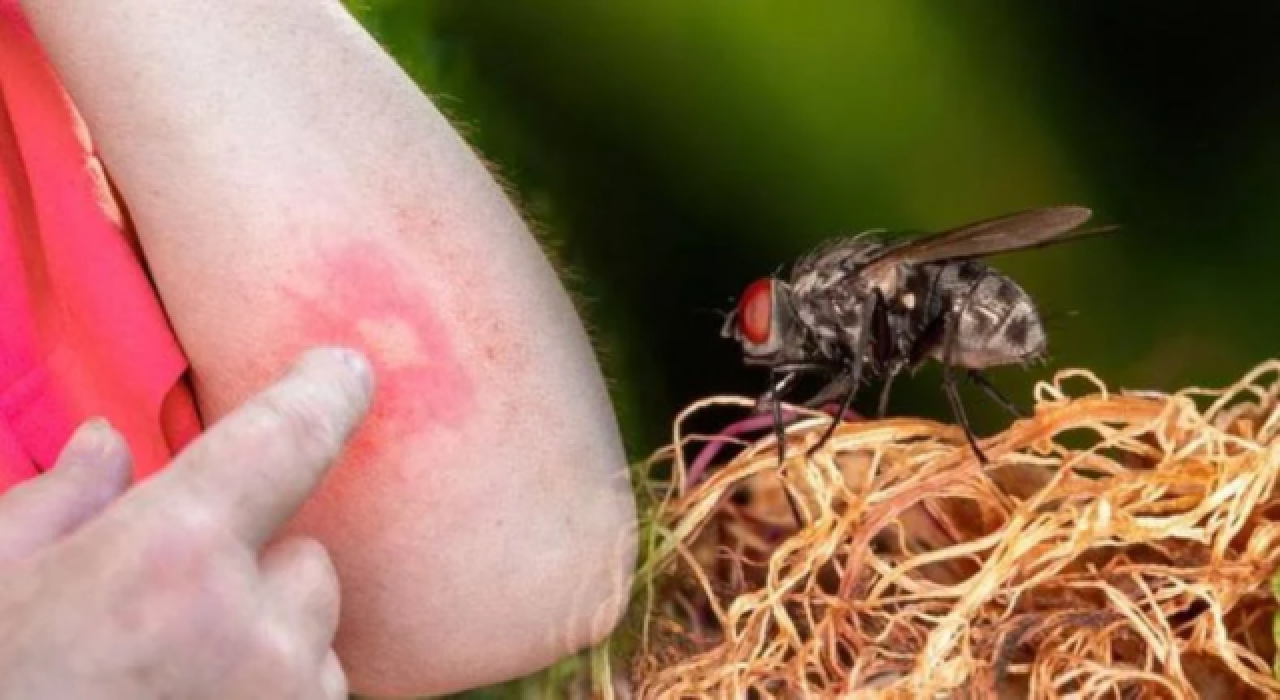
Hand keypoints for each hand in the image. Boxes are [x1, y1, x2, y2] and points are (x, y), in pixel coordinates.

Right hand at [0, 348, 372, 699]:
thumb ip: (56, 507)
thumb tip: (107, 448)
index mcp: (174, 561)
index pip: (289, 438)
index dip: (324, 394)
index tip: (347, 370)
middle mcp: (258, 635)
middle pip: (305, 561)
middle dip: (253, 571)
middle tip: (166, 614)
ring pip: (314, 638)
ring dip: (266, 643)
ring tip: (170, 677)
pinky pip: (315, 697)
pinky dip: (272, 695)